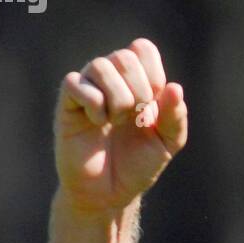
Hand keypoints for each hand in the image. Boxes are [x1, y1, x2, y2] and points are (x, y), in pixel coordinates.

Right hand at [55, 38, 187, 214]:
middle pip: (125, 57)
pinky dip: (95, 105)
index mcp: (136, 83)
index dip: (153, 74)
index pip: (142, 49)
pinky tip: (97, 123)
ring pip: (101, 66)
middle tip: (136, 119)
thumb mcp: (167, 143)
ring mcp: (88, 88)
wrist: (110, 193)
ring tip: (116, 122)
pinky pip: (77, 84)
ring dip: (118, 100)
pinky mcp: (67, 103)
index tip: (154, 106)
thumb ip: (176, 117)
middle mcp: (111, 80)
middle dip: (139, 91)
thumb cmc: (137, 165)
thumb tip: (175, 88)